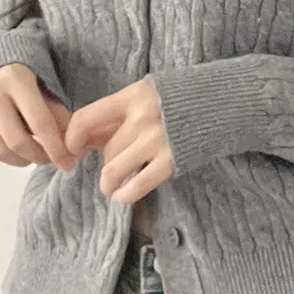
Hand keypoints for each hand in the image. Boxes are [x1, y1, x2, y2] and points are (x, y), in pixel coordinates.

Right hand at [0, 63, 74, 169]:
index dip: (57, 148)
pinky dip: (5, 155)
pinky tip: (19, 150)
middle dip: (39, 157)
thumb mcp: (47, 82)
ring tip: (36, 155)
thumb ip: (58, 111)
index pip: (40, 122)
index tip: (68, 162)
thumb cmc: (28, 69)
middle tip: (53, 160)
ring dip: (21, 161)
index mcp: (15, 76)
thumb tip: (73, 147)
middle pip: (17, 141)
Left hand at [64, 78, 174, 203]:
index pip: (85, 119)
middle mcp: (141, 118)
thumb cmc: (179, 100)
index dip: (71, 139)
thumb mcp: (145, 96)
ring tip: (110, 188)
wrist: (222, 103)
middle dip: (105, 161)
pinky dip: (125, 195)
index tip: (73, 151)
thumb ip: (118, 115)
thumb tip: (83, 141)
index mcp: (131, 97)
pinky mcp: (171, 160)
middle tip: (112, 165)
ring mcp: (156, 140)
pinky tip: (121, 197)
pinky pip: (137, 185)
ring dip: (107, 184)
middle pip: (105, 149)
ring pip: (113, 170)